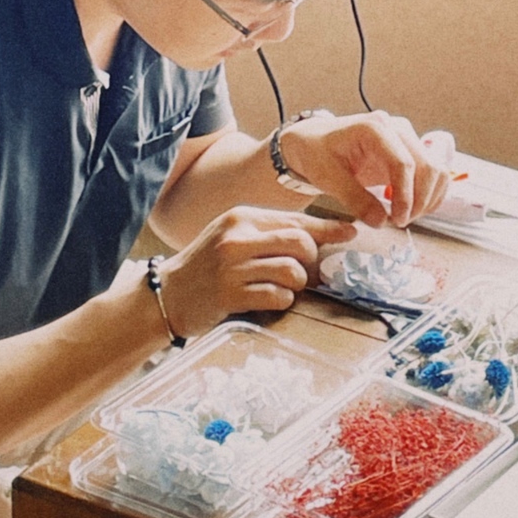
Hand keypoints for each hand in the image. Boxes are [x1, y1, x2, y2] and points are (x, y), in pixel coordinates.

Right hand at [159, 207, 356, 335]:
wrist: (166, 295)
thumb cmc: (206, 266)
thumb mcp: (234, 237)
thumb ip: (270, 233)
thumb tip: (320, 236)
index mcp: (242, 218)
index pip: (295, 220)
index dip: (327, 229)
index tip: (350, 233)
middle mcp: (237, 238)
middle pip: (299, 243)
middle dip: (311, 260)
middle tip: (305, 272)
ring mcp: (231, 267)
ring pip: (292, 270)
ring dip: (296, 283)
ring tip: (282, 287)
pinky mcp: (229, 294)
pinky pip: (276, 295)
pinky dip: (282, 300)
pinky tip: (270, 300)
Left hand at [278, 111, 453, 227]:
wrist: (314, 142)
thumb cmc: (317, 153)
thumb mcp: (328, 178)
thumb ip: (355, 199)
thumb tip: (381, 221)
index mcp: (374, 128)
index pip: (403, 163)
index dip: (405, 195)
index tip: (398, 219)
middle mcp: (396, 129)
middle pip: (426, 166)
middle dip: (418, 200)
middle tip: (400, 222)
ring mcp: (406, 138)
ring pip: (436, 169)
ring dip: (428, 198)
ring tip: (405, 217)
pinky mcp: (411, 151)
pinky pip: (434, 173)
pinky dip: (430, 194)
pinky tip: (414, 209)